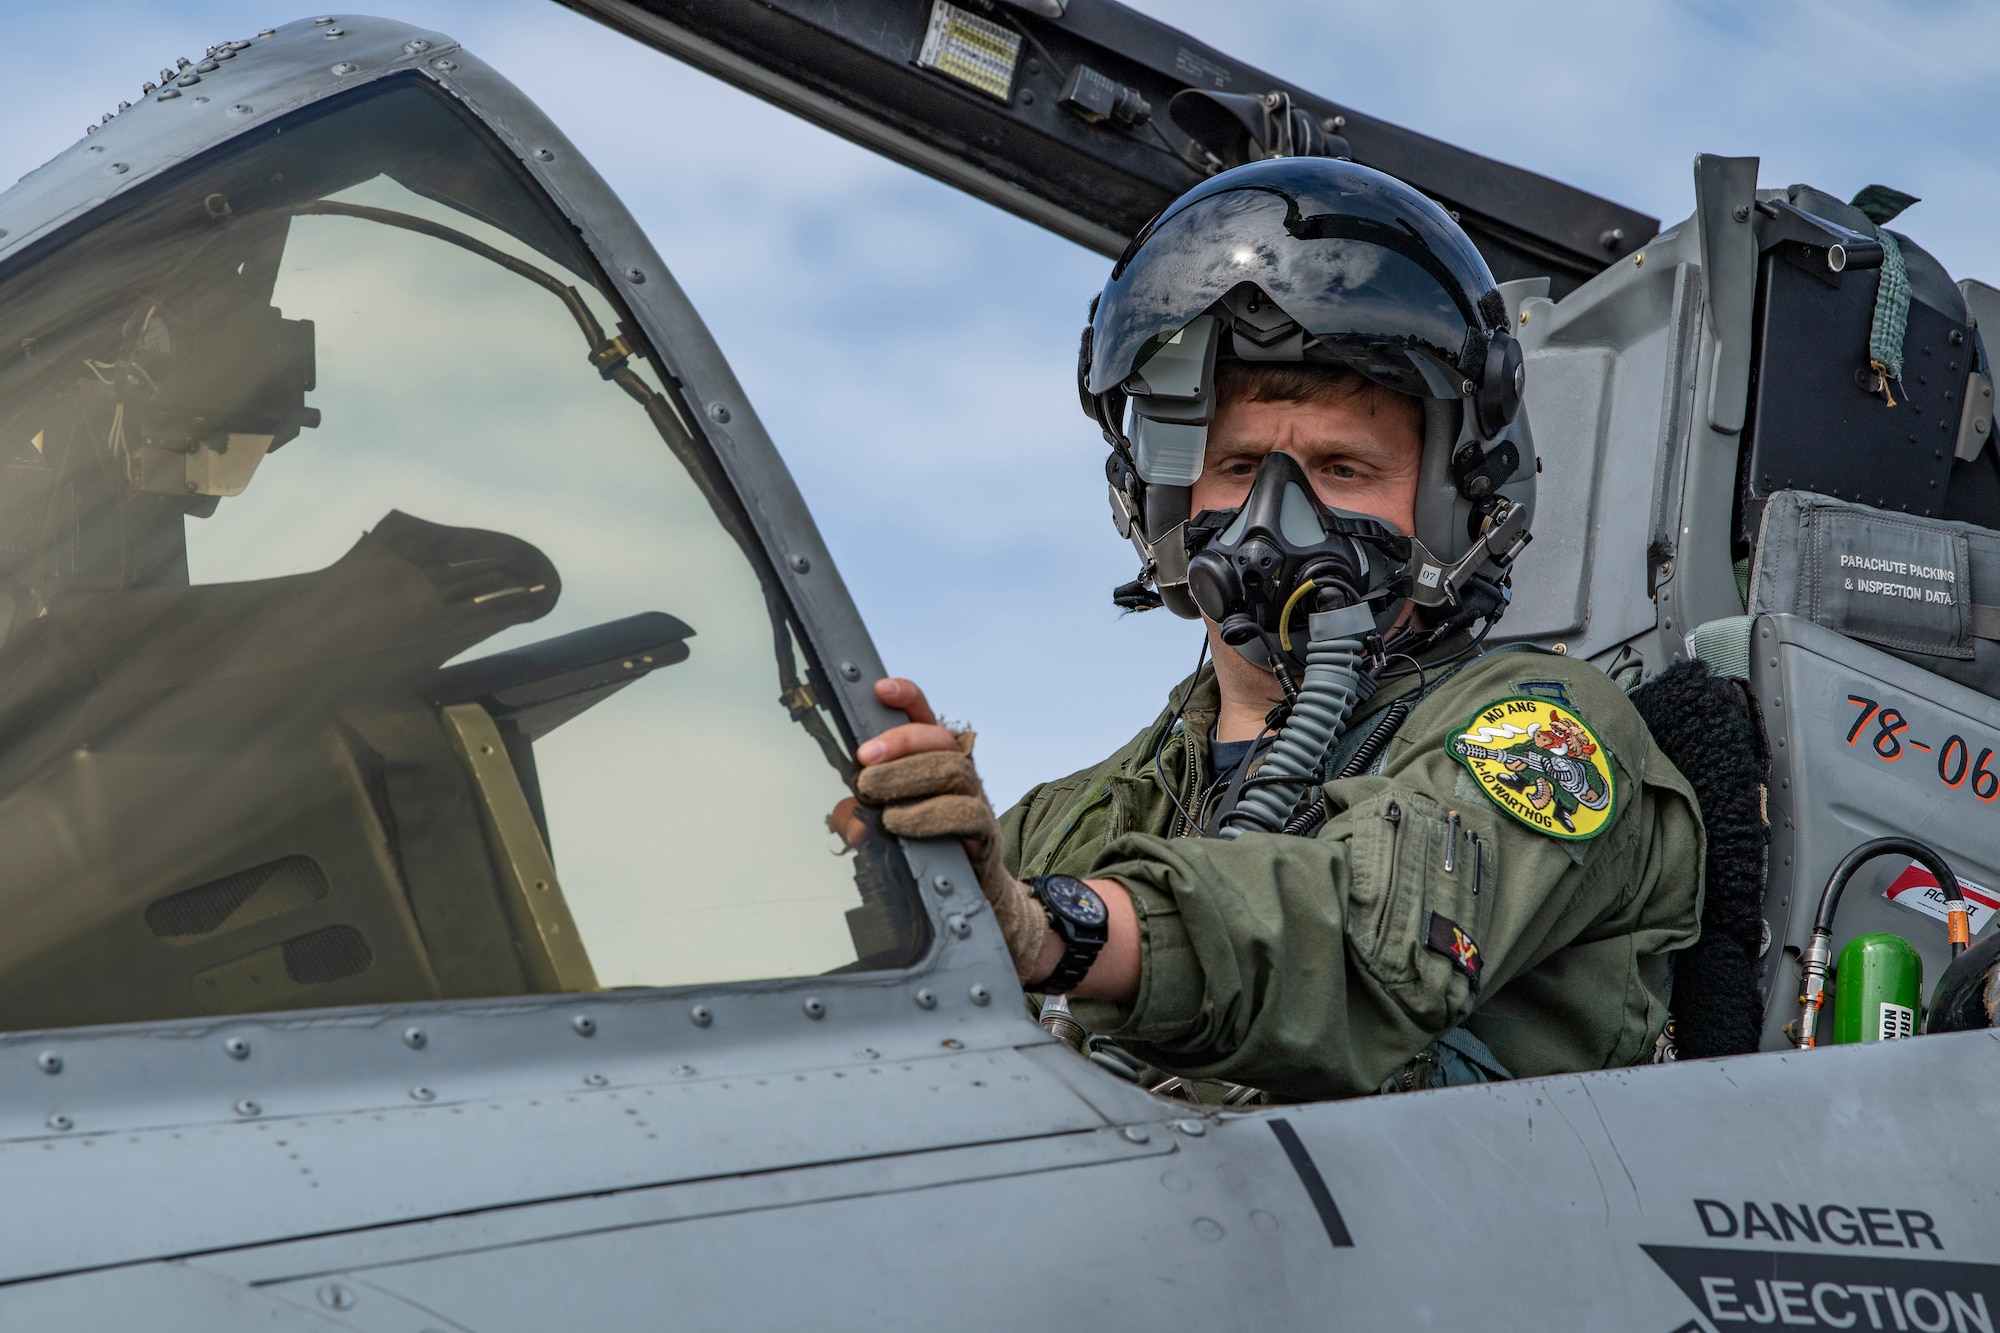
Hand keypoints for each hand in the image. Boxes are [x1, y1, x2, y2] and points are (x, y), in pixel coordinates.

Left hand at [854, 679, 1049, 980]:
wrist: (973, 898)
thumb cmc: (926, 852)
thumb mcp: (883, 827)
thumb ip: (861, 817)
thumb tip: (848, 821)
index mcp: (935, 763)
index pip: (926, 718)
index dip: (907, 698)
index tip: (879, 689)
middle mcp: (961, 775)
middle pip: (940, 738)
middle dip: (899, 743)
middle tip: (863, 763)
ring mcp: (977, 802)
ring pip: (953, 770)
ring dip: (907, 777)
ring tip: (873, 794)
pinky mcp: (985, 833)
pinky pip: (964, 813)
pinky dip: (926, 815)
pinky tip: (898, 824)